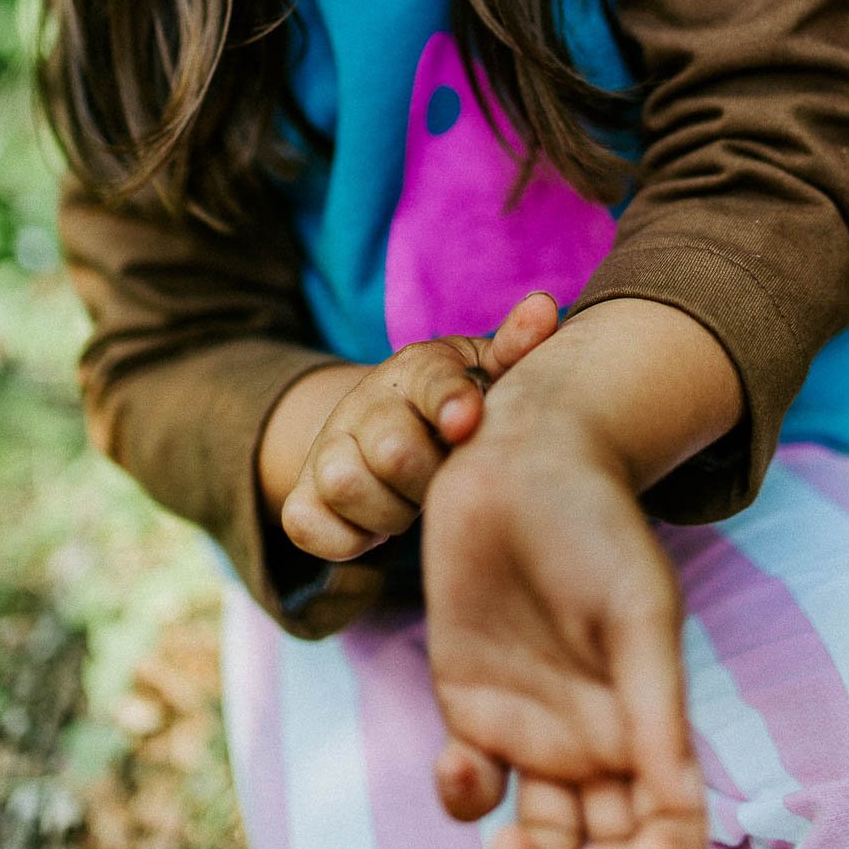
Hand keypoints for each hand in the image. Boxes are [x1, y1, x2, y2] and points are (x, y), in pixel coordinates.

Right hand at [281, 292, 557, 560]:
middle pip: (393, 450)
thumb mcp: (486, 372)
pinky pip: (309, 525)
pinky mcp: (304, 494)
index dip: (449, 401)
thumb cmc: (452, 406)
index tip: (467, 423)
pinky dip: (346, 539)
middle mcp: (366, 402)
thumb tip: (544, 309)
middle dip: (429, 480)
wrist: (380, 427)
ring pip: (346, 484)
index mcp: (417, 368)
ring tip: (413, 504)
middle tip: (447, 482)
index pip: (431, 380)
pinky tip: (376, 528)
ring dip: (389, 512)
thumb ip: (515, 349)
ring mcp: (329, 446)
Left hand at [422, 417, 706, 848]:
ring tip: (515, 846)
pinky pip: (468, 784)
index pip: (670, 822)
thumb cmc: (599, 528)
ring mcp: (529, 727)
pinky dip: (464, 796)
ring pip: (535, 837)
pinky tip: (464, 768)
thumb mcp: (639, 614)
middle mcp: (594, 740)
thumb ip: (655, 712)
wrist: (522, 458)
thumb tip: (681, 818)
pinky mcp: (468, 703)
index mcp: (651, 722)